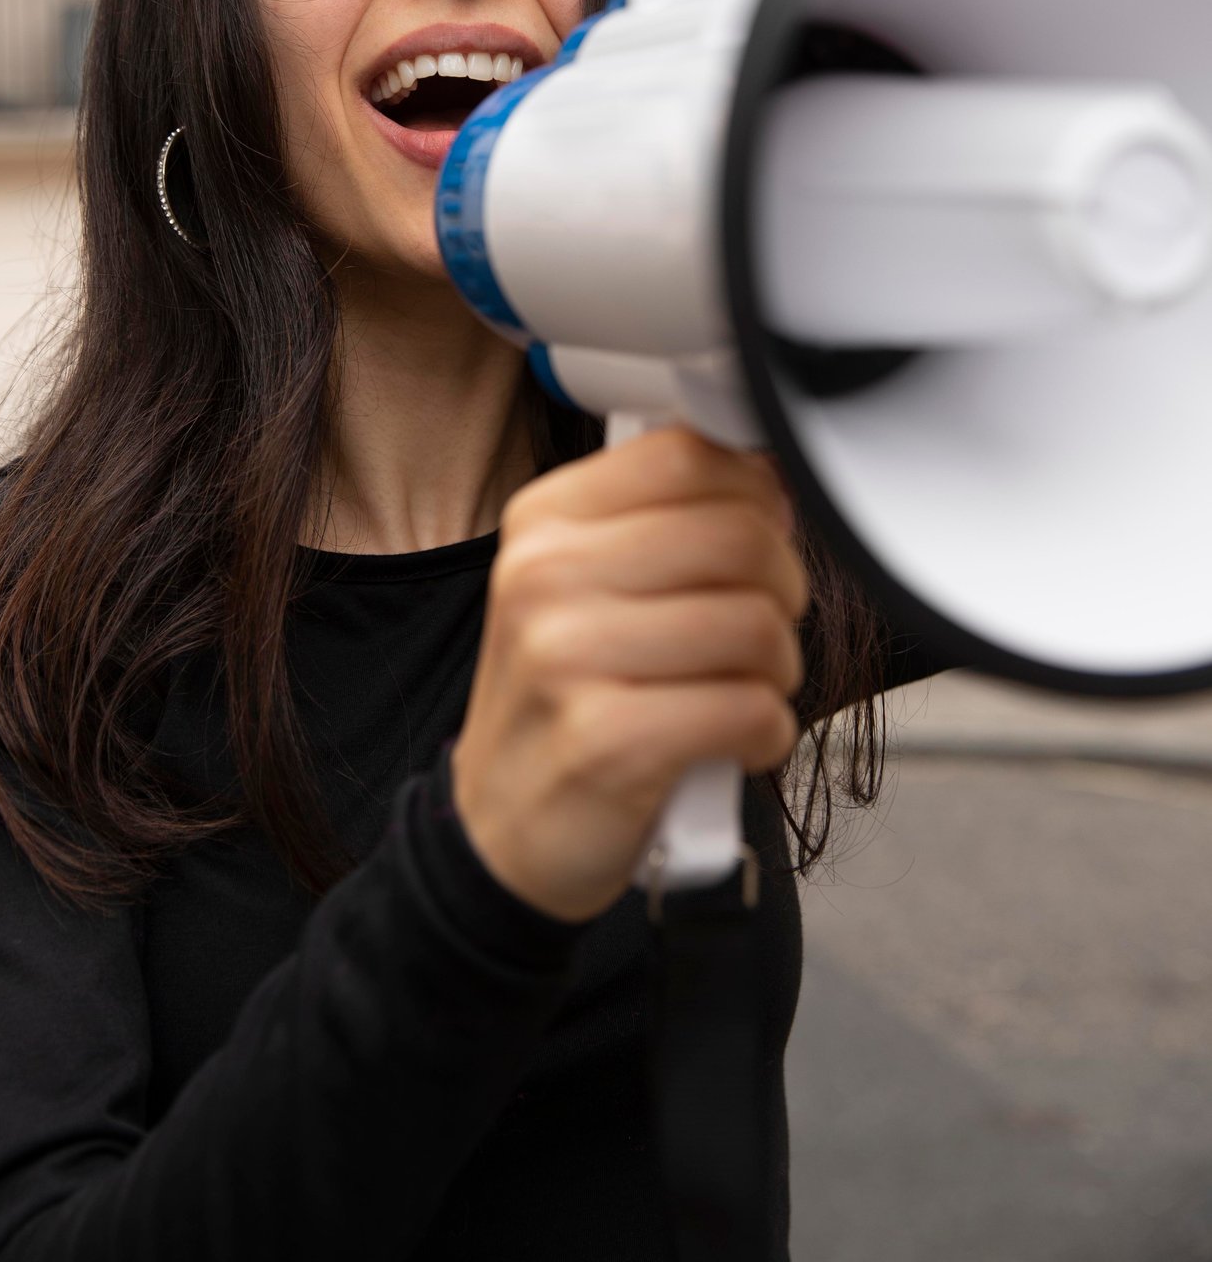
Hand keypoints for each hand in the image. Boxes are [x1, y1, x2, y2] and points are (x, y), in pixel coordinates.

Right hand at [450, 427, 806, 923]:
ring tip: (736, 689)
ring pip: (759, 625)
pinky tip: (730, 741)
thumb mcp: (582, 586)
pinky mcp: (606, 741)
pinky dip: (767, 733)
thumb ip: (664, 521)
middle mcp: (544, 576)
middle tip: (758, 624)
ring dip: (777, 670)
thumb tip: (775, 481)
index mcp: (544, 521)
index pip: (688, 454)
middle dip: (783, 587)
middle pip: (740, 534)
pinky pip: (753, 711)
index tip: (760, 532)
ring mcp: (566, 657)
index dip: (755, 493)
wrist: (502, 830)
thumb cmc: (565, 699)